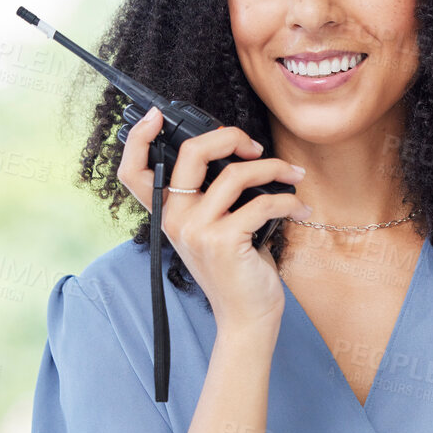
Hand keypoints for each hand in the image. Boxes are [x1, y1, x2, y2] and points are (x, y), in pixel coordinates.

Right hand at [116, 106, 309, 331]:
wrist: (246, 317)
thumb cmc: (236, 269)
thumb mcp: (212, 230)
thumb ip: (210, 197)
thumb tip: (237, 154)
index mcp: (166, 214)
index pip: (132, 172)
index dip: (137, 138)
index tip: (156, 116)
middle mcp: (174, 219)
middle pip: (191, 154)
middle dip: (229, 137)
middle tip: (255, 147)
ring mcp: (197, 230)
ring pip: (236, 174)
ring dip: (274, 169)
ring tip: (292, 176)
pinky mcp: (224, 241)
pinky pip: (263, 202)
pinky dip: (289, 201)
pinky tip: (299, 209)